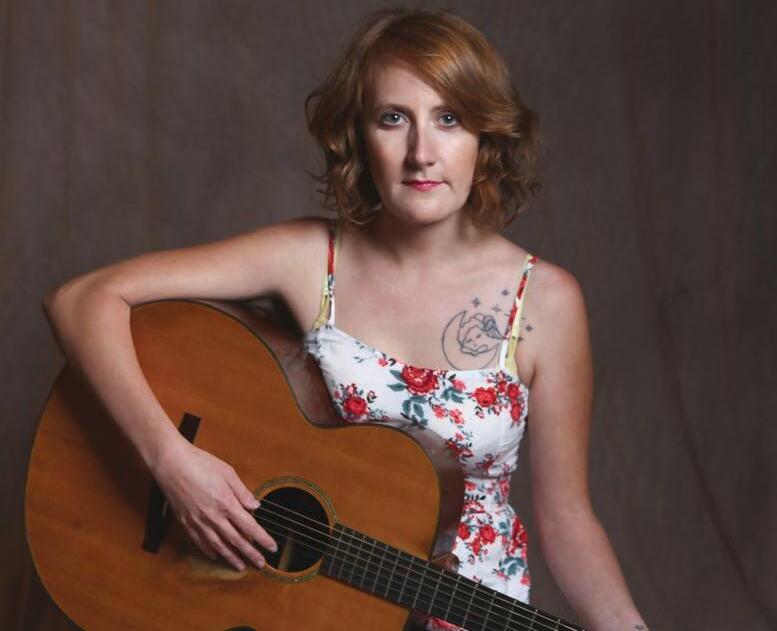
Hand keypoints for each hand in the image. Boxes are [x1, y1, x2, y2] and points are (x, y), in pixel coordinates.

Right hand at [151, 437, 276, 570]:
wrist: (171, 464)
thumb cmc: (200, 463)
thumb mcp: (227, 472)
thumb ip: (242, 492)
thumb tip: (256, 506)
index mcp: (227, 503)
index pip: (250, 526)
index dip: (262, 539)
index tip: (272, 548)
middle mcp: (214, 516)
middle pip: (236, 540)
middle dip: (250, 553)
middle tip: (261, 564)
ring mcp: (198, 521)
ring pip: (218, 545)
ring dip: (231, 557)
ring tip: (240, 567)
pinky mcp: (186, 522)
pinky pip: (199, 541)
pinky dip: (209, 550)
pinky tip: (215, 556)